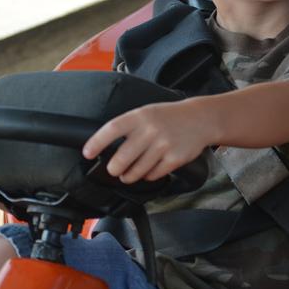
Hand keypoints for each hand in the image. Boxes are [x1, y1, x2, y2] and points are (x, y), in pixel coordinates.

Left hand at [82, 100, 206, 182]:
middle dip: (114, 169)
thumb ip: (129, 126)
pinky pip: (154, 174)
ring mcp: (163, 145)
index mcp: (140, 116)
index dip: (96, 142)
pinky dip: (148, 176)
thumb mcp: (147, 112)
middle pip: (122, 158)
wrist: (200, 119)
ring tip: (128, 174)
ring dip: (129, 176)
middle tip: (114, 169)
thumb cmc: (169, 116)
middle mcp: (150, 130)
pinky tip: (149, 170)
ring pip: (137, 170)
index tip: (87, 153)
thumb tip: (106, 146)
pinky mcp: (175, 158)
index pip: (112, 129)